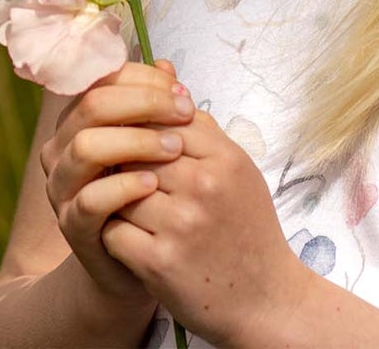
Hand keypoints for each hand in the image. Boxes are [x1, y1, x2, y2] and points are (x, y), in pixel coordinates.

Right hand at [40, 58, 194, 307]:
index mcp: (78, 120)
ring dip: (135, 141)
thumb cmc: (152, 195)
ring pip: (86, 147)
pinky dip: (124, 187)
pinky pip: (91, 199)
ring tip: (175, 148)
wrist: (143, 259)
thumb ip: (159, 109)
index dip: (143, 79)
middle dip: (143, 103)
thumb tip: (168, 66)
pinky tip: (154, 184)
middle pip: (92, 105)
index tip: (182, 92)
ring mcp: (62, 187)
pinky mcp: (72, 225)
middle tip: (184, 113)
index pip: (102, 80)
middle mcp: (61, 148)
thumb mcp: (159, 146)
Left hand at [102, 104, 302, 346]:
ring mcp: (181, 225)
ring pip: (117, 188)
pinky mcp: (158, 262)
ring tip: (128, 209)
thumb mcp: (238, 172)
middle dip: (124, 163)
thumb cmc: (248, 231)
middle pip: (136, 151)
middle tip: (122, 177)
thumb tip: (166, 78)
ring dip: (116, 199)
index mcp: (225, 159)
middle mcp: (204, 186)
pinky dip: (114, 235)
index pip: (162, 119)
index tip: (136, 144)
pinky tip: (131, 240)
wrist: (266, 302)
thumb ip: (202, 129)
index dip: (141, 130)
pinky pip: (112, 231)